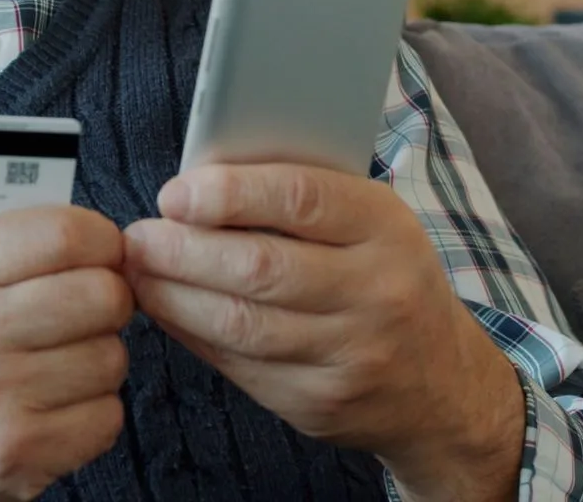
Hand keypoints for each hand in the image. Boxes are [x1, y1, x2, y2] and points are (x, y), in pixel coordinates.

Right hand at [0, 206, 133, 501]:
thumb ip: (16, 245)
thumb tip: (102, 239)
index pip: (64, 234)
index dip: (103, 241)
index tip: (104, 255)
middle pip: (103, 295)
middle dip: (108, 302)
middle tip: (86, 314)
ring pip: (111, 358)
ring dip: (99, 361)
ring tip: (60, 365)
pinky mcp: (21, 450)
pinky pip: (107, 417)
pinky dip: (94, 413)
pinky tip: (58, 407)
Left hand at [123, 165, 523, 501]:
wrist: (443, 386)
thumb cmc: (388, 279)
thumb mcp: (371, 223)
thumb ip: (300, 198)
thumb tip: (201, 180)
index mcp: (386, 228)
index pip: (300, 198)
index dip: (228, 193)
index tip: (176, 193)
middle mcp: (377, 291)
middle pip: (260, 267)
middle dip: (183, 249)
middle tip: (138, 236)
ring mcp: (352, 354)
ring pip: (242, 325)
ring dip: (174, 295)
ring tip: (139, 272)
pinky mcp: (321, 402)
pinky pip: (241, 366)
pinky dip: (192, 335)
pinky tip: (167, 310)